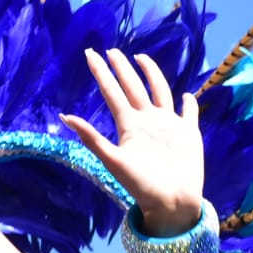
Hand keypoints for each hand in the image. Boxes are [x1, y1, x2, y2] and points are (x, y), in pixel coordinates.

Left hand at [61, 48, 204, 235]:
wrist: (171, 203)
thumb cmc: (141, 185)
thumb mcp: (113, 160)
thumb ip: (91, 138)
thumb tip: (64, 116)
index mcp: (129, 125)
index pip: (112, 92)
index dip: (101, 73)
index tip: (90, 53)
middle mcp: (147, 120)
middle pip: (133, 87)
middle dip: (122, 68)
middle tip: (112, 50)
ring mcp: (168, 125)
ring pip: (159, 91)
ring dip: (151, 75)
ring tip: (141, 58)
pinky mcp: (189, 133)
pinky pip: (189, 113)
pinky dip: (188, 103)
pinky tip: (186, 94)